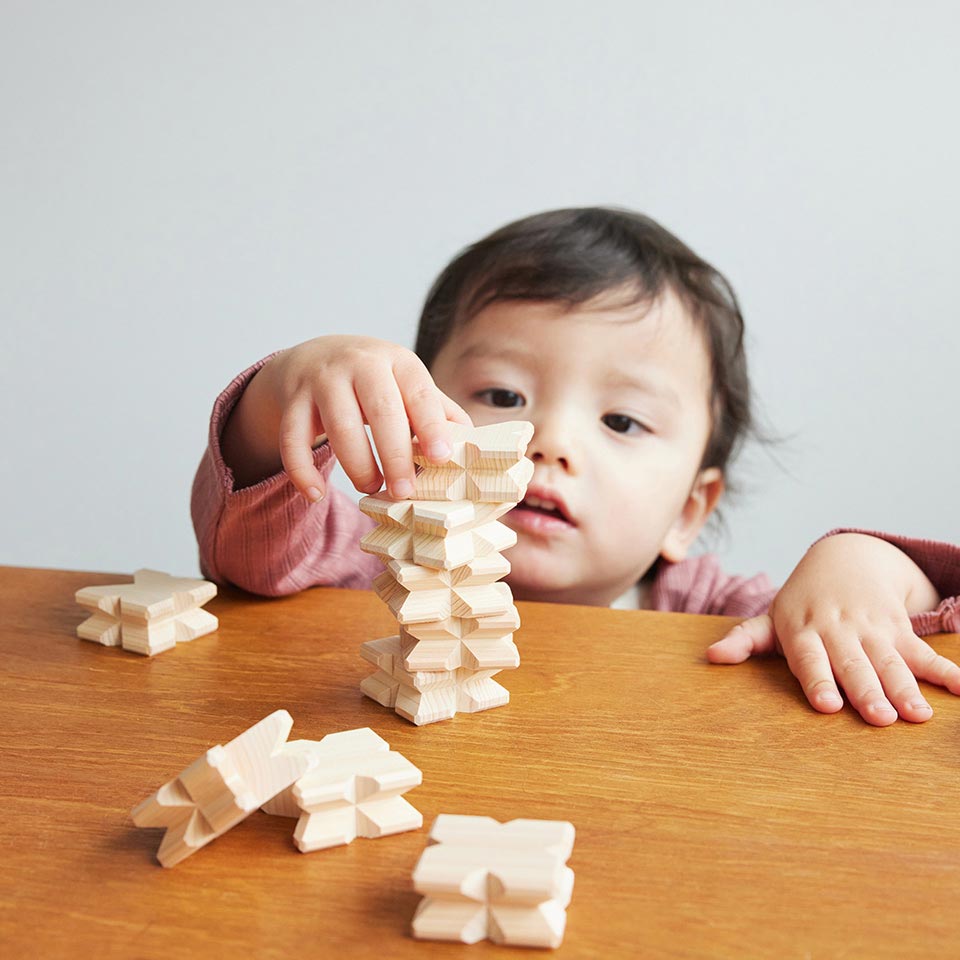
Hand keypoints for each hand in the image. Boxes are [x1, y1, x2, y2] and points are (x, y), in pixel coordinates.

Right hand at [221, 336, 471, 500]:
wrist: (316, 356)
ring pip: (339, 426)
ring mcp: (322, 379)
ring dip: (357, 465)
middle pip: (380, 410)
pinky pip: (294, 439)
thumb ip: (438, 412)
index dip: (432, 425)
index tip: (442, 457)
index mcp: (398, 361)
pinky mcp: (293, 399)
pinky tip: (316, 495)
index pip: (419, 393)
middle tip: (404, 492)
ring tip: (370, 488)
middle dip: (395, 455)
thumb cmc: (376, 381)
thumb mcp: (407, 384)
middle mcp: (360, 363)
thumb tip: (474, 445)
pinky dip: (302, 471)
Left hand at [707, 533, 959, 725]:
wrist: (844, 560)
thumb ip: (745, 639)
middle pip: (853, 663)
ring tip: (917, 716)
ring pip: (889, 660)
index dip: (818, 680)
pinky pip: (922, 650)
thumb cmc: (801, 603)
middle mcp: (838, 629)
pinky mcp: (899, 628)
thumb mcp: (771, 619)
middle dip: (867, 690)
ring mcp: (871, 628)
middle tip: (879, 719)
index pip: (809, 658)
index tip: (826, 705)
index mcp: (803, 630)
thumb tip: (711, 656)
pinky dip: (944, 670)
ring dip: (906, 687)